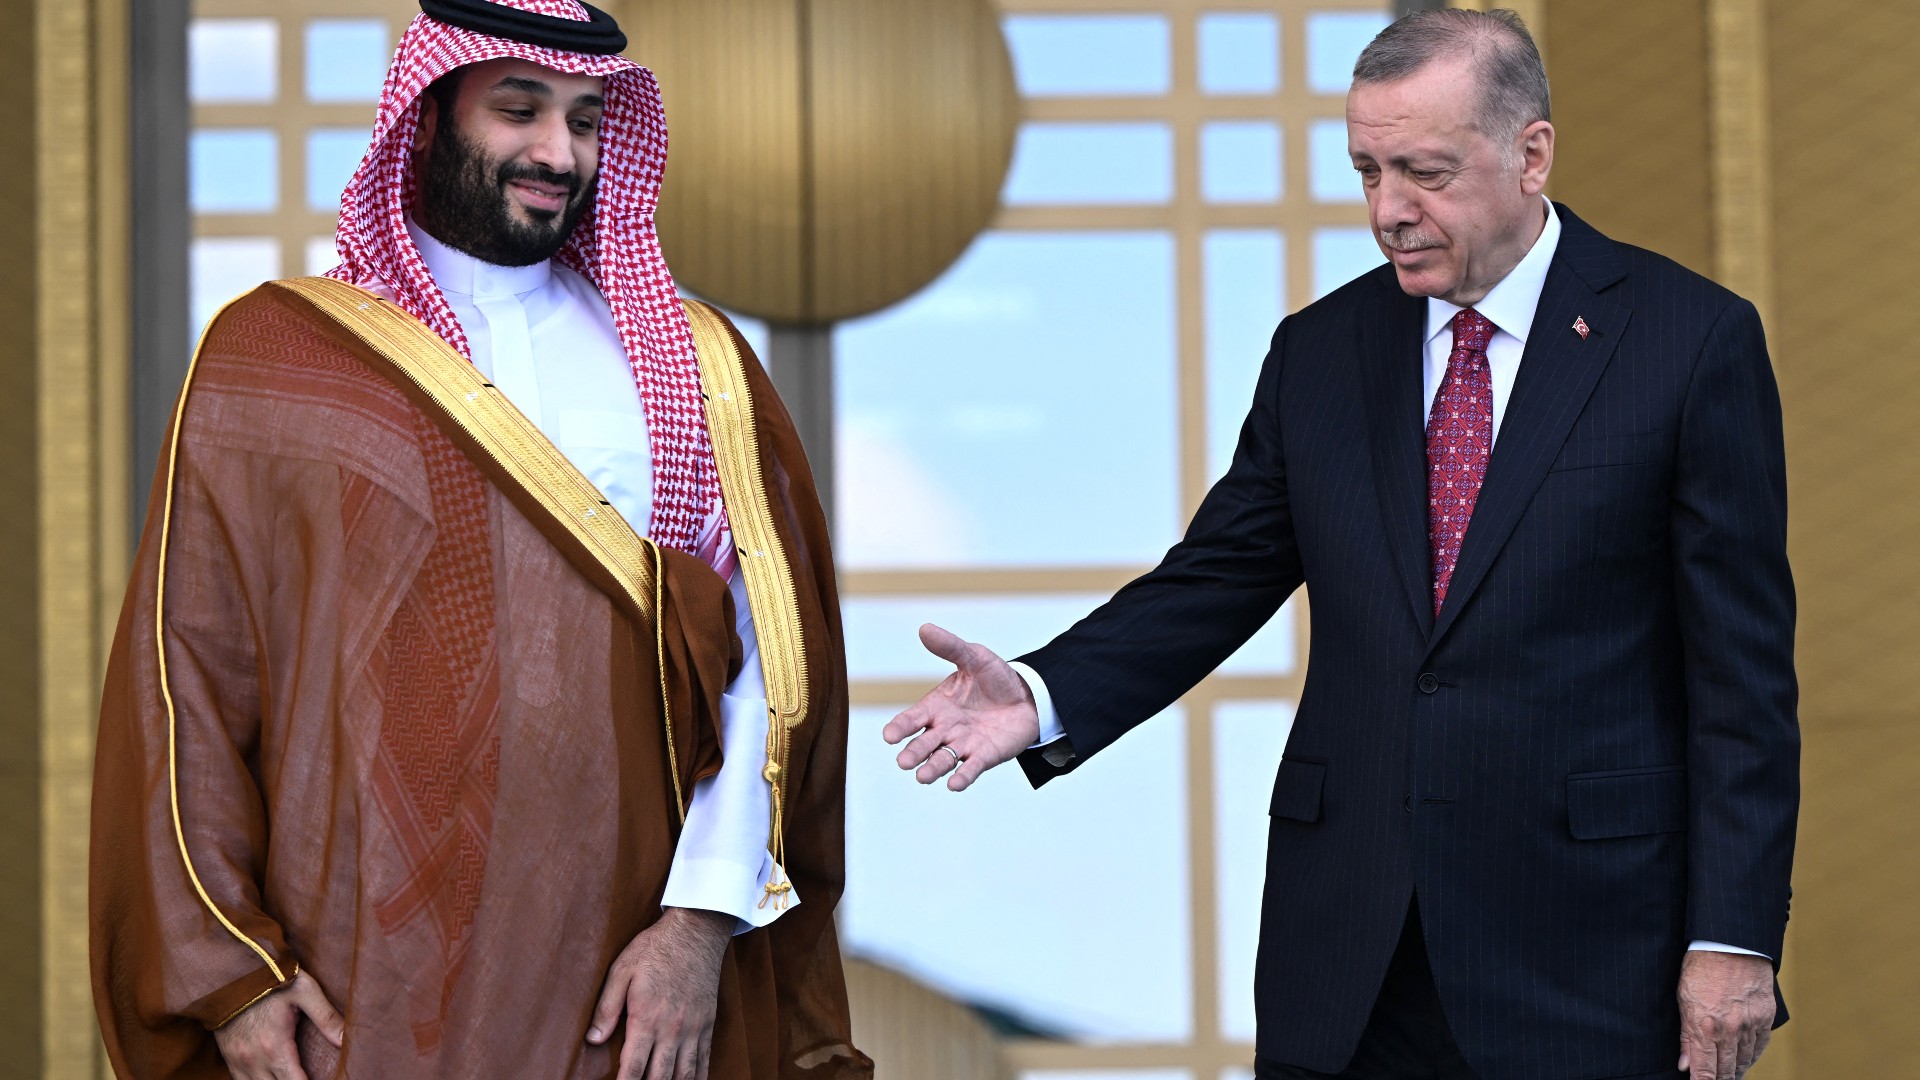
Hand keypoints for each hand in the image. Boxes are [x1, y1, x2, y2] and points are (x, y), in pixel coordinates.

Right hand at [212, 971, 344, 1079]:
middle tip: (310, 1075)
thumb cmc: (269, 978)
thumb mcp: (304, 991)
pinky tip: (273, 1076)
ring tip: (293, 1075)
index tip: (327, 1079)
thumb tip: (346, 1040)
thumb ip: (326, 1018)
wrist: (228, 970)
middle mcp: (254, 1060)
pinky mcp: (228, 1058)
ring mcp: (238, 1061)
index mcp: (275, 1047)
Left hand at [587, 906, 732, 1079]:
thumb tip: (592, 1040)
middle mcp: (672, 1029)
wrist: (696, 931)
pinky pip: (705, 1060)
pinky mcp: (707, 1023)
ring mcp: (693, 1028)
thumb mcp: (621, 971)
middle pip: (659, 1078)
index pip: (633, 1068)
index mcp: (646, 1018)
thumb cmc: (655, 948)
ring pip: (685, 1074)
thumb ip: (606, 1008)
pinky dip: (698, 1078)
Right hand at [882, 623, 1040, 791]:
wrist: (1029, 695)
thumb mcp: (974, 657)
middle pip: (924, 743)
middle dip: (914, 752)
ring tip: (922, 776)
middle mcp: (945, 728)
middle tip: (904, 762)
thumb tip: (925, 628)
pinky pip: (970, 768)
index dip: (900, 727)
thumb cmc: (995, 677)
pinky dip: (962, 776)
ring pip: (943, 760)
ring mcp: (964, 744)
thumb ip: (950, 647)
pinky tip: (954, 784)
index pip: (912, 719)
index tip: (889, 736)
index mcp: (937, 706)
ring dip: (932, 768)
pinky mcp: (984, 756)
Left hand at [1678, 951, 1775, 1078]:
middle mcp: (1730, 1030)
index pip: (1705, 1069)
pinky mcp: (1765, 1018)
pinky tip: (1746, 1061)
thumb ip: (1685, 1035)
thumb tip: (1685, 1064)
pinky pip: (1760, 1046)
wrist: (1732, 944)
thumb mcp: (1684, 999)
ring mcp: (1750, 1025)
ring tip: (1730, 1076)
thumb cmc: (1702, 967)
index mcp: (1705, 1026)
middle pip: (1727, 1069)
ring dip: (1736, 1071)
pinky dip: (1752, 1056)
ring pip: (1745, 1060)